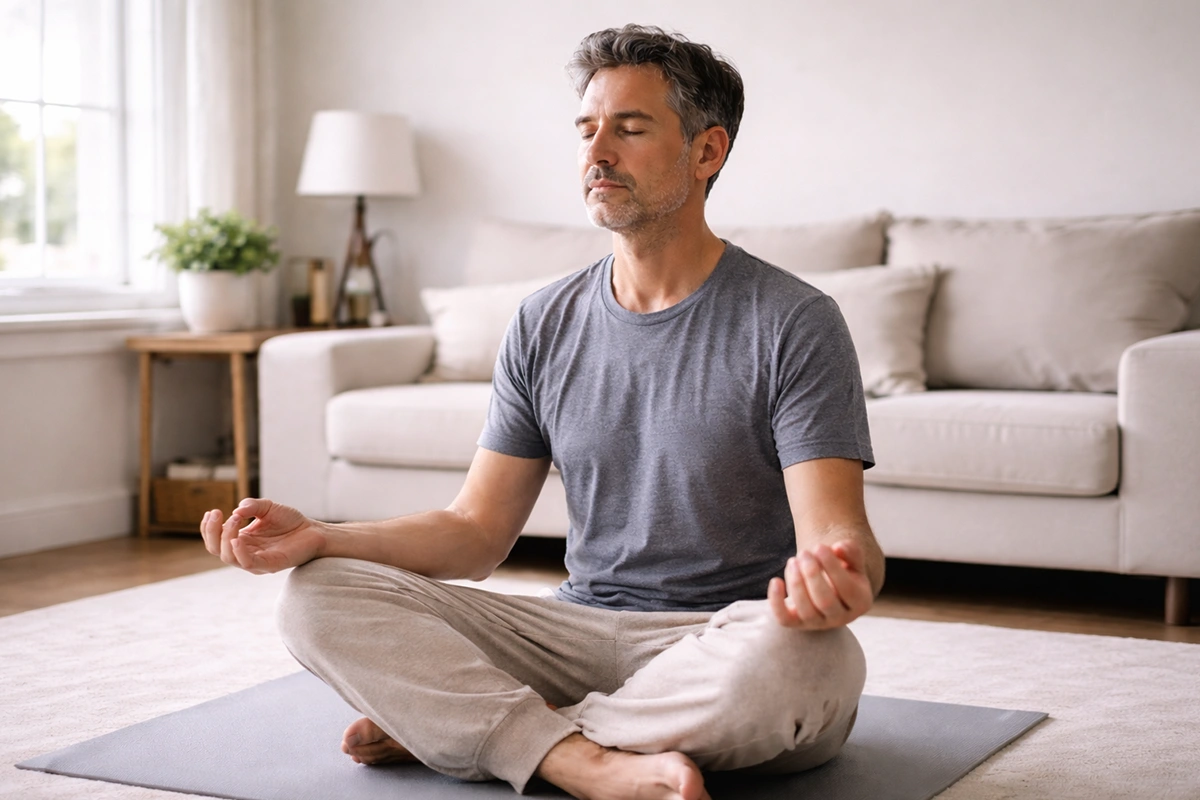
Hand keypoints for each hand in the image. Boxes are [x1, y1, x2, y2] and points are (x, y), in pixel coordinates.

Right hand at [200, 498, 326, 573]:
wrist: (313, 531)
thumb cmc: (290, 521)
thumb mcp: (267, 507)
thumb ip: (251, 506)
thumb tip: (235, 512)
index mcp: (241, 541)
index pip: (215, 540)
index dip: (208, 528)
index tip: (212, 511)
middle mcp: (245, 553)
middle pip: (217, 549)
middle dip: (212, 531)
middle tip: (218, 513)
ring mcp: (256, 561)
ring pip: (228, 557)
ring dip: (226, 537)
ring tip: (234, 519)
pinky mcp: (269, 565)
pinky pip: (247, 563)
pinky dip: (238, 552)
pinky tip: (237, 538)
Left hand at [766, 540, 872, 629]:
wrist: (828, 587)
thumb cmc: (841, 570)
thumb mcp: (852, 560)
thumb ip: (851, 552)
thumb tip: (838, 548)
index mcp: (860, 602)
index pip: (847, 589)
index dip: (832, 567)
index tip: (819, 547)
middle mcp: (841, 618)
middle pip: (825, 602)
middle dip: (812, 575)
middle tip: (804, 553)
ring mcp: (818, 623)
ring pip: (806, 610)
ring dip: (796, 583)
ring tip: (793, 561)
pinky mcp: (797, 624)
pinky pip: (784, 619)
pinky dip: (777, 602)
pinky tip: (776, 581)